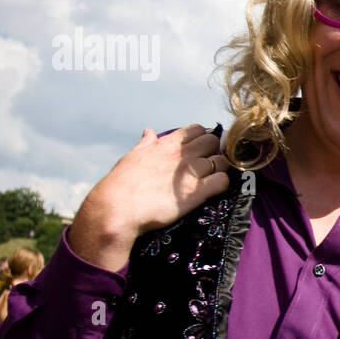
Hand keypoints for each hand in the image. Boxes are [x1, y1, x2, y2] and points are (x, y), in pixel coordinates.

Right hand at [71, 125, 230, 270]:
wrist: (116, 208)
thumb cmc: (120, 184)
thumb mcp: (132, 157)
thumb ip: (146, 144)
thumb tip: (149, 131)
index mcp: (166, 145)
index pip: (197, 129)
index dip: (201, 138)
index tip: (198, 150)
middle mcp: (182, 155)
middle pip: (213, 142)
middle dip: (214, 152)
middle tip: (208, 166)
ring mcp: (191, 173)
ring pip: (222, 161)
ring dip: (221, 168)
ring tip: (212, 179)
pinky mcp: (197, 192)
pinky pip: (223, 181)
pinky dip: (223, 184)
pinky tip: (214, 190)